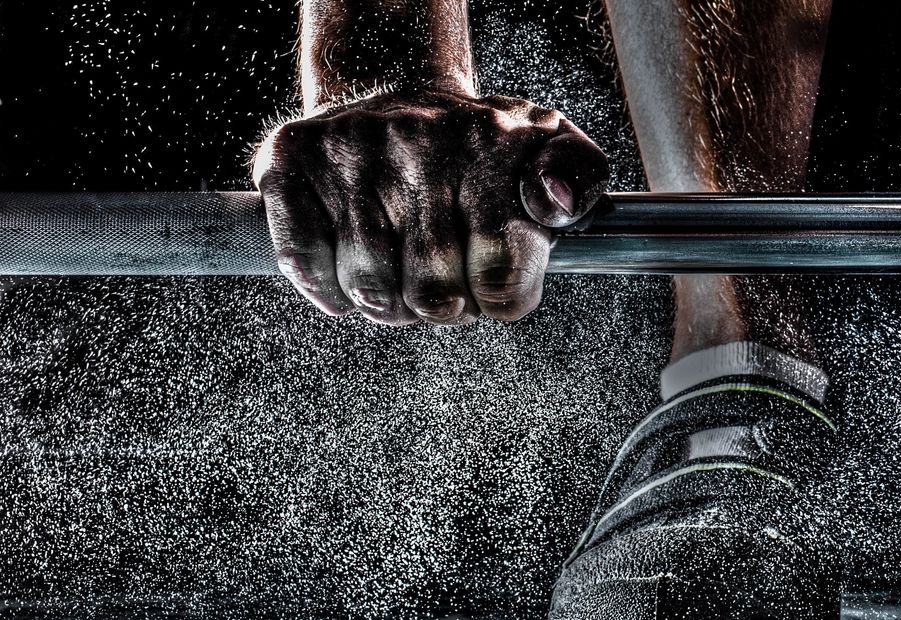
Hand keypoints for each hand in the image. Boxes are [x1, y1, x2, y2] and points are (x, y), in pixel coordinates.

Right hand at [252, 89, 608, 325]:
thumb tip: (552, 204)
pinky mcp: (290, 161)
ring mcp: (350, 151)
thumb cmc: (483, 149)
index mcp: (490, 146)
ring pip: (369, 288)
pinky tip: (350, 274)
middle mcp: (417, 142)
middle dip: (445, 308)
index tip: (495, 285)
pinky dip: (328, 288)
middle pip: (433, 293)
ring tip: (403, 279)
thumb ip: (578, 178)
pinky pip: (303, 262)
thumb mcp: (551, 147)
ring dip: (388, 306)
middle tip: (447, 285)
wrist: (400, 94)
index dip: (500, 299)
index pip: (500, 271)